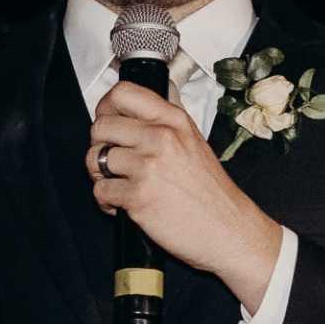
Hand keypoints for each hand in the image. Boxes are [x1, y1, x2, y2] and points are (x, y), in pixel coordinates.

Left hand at [88, 79, 278, 297]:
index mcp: (174, 120)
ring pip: (95, 158)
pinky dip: (106, 202)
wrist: (229, 230)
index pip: (123, 93)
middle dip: (100, 146)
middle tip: (113, 161)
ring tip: (118, 184)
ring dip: (100, 175)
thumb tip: (138, 106)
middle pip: (101, 126)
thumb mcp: (194, 142)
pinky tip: (123, 205)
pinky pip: (100, 191)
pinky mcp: (138, 197)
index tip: (108, 121)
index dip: (106, 107)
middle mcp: (161, 138)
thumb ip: (166, 122)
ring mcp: (148, 167)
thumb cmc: (212, 193)